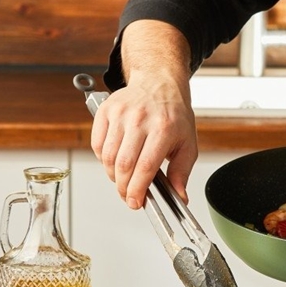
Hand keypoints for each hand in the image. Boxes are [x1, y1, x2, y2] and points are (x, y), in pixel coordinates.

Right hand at [91, 20, 196, 208]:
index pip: (145, 166)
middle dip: (124, 188)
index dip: (138, 189)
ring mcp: (121, 114)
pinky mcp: (105, 111)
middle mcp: (140, 119)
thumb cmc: (173, 115)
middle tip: (129, 196)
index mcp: (164, 128)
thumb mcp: (187, 144)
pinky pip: (98, 145)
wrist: (159, 84)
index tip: (136, 202)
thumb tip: (180, 197)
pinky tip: (116, 160)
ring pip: (109, 157)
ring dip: (113, 176)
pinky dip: (104, 160)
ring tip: (124, 178)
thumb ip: (181, 173)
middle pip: (124, 164)